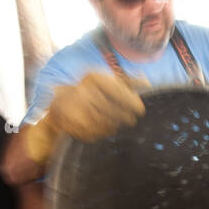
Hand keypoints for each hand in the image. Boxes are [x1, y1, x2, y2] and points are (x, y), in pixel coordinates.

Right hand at [28, 71, 146, 162]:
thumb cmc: (90, 91)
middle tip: (132, 119)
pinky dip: (104, 131)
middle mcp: (83, 90)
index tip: (140, 110)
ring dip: (116, 124)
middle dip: (125, 115)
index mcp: (93, 77)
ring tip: (120, 122)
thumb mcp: (107, 81)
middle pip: (112, 108)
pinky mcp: (72, 123)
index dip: (130, 102)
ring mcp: (76, 108)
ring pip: (104, 121)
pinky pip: (94, 131)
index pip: (117, 91)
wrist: (60, 105)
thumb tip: (148, 84)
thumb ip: (127, 82)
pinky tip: (107, 127)